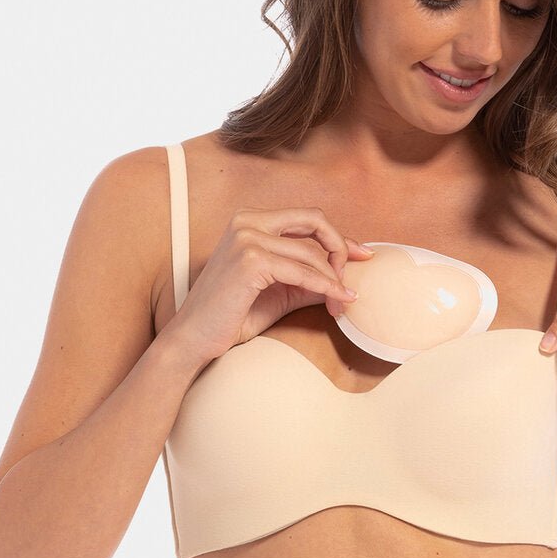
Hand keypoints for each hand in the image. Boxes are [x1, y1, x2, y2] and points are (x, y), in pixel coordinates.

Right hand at [164, 206, 373, 366]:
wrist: (195, 338)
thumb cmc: (232, 315)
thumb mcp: (280, 290)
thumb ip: (309, 277)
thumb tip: (346, 277)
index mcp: (250, 220)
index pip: (307, 219)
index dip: (337, 237)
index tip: (361, 255)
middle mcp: (247, 221)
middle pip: (314, 221)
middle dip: (340, 248)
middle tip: (351, 277)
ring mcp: (247, 237)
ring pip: (311, 253)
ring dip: (332, 280)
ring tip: (340, 303)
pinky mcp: (251, 260)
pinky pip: (303, 273)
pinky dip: (325, 287)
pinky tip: (337, 300)